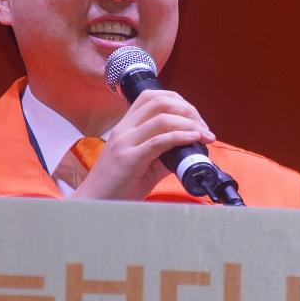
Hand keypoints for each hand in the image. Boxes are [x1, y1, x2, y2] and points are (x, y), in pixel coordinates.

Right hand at [69, 89, 214, 199]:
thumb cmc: (117, 185)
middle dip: (189, 111)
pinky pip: (158, 141)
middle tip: (204, 128)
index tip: (195, 118)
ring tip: (205, 136)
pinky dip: (181, 137)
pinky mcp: (129, 159)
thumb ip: (163, 152)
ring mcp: (125, 142)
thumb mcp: (142, 162)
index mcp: (126, 126)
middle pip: (160, 102)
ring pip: (162, 119)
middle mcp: (124, 129)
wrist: (94, 203)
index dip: (179, 101)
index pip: (152, 97)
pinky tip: (194, 139)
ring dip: (191, 124)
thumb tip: (189, 147)